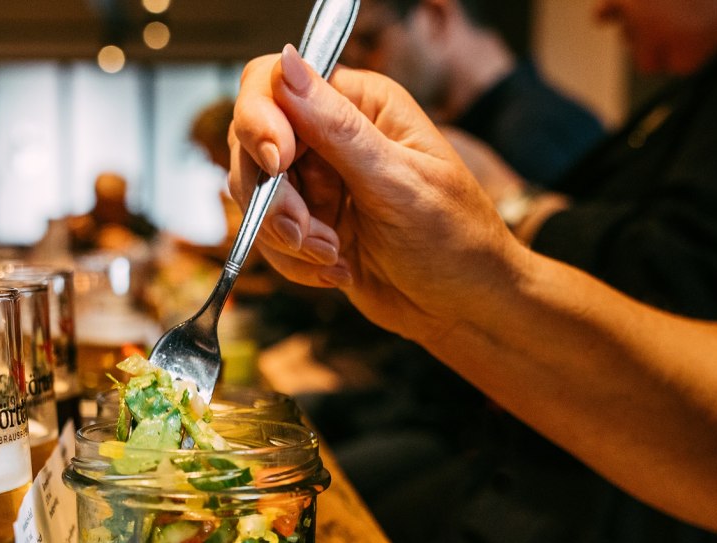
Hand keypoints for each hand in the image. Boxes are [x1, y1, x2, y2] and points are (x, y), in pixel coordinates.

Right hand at [228, 46, 524, 343]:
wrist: (463, 305)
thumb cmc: (453, 237)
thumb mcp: (396, 180)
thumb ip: (336, 128)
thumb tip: (287, 63)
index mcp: (360, 103)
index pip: (274, 86)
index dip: (262, 121)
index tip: (277, 163)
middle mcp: (331, 136)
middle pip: (253, 147)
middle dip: (274, 198)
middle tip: (305, 233)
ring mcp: (315, 182)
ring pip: (255, 198)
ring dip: (286, 237)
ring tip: (335, 256)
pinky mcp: (306, 224)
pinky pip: (267, 237)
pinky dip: (294, 262)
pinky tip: (339, 271)